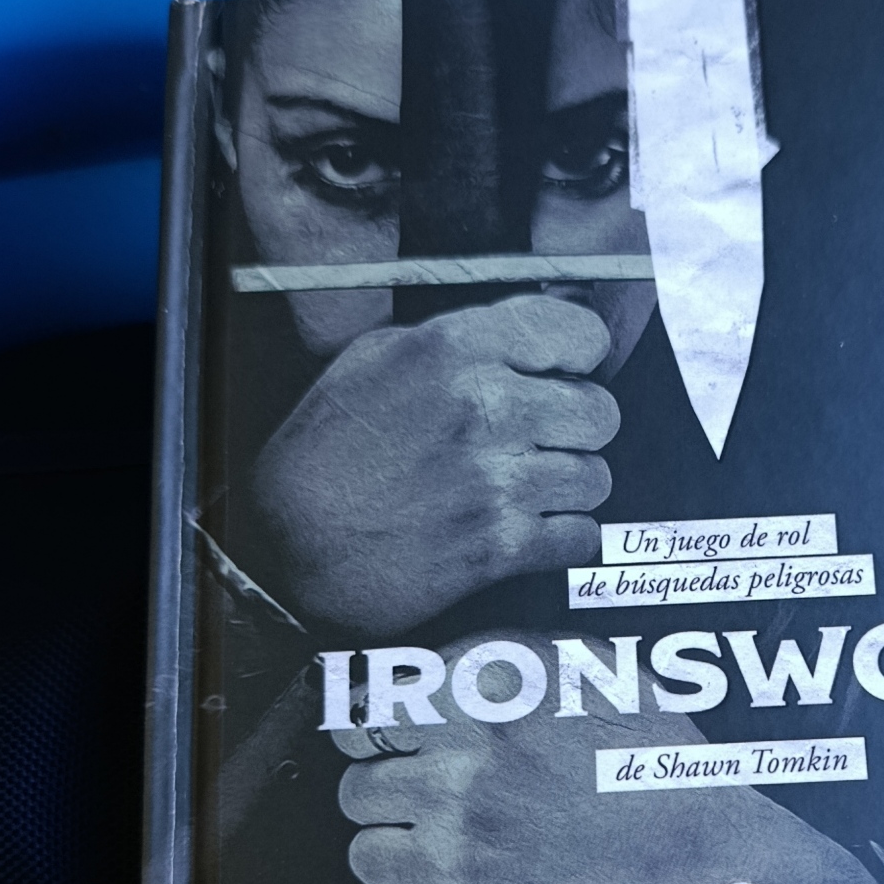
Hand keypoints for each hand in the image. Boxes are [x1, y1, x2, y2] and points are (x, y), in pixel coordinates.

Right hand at [254, 296, 619, 637]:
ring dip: (569, 487)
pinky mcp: (501, 547)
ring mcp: (498, 481)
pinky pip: (581, 537)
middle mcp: (485, 408)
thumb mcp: (370, 362)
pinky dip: (564, 539)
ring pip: (596, 476)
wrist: (283, 548)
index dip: (577, 358)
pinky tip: (530, 532)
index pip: (578, 334)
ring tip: (528, 489)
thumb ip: (452, 340)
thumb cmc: (322, 455)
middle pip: (599, 411)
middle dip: (577, 428)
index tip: (562, 374)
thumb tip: (518, 336)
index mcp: (454, 349)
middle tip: (543, 441)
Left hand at [336, 639, 883, 883]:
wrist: (708, 877)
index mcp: (514, 668)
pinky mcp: (456, 868)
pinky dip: (391, 865)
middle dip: (377, 753)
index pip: (400, 676)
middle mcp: (479, 722)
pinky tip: (430, 867)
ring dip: (386, 813)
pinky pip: (368, 857)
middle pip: (361, 727)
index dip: (395, 710)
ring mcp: (462, 795)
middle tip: (402, 775)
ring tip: (433, 829)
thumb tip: (480, 665)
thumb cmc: (676, 789)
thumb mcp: (620, 683)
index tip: (397, 729)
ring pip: (356, 793)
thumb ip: (542, 663)